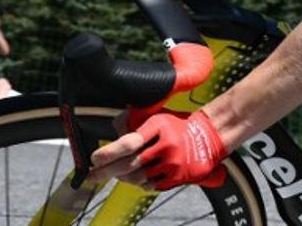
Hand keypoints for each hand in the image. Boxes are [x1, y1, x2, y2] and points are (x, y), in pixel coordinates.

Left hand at [88, 110, 226, 190]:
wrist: (208, 136)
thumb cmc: (176, 125)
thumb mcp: (156, 115)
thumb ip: (133, 122)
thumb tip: (113, 133)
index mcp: (159, 125)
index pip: (129, 142)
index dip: (109, 152)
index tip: (94, 159)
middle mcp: (167, 144)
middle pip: (130, 164)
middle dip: (106, 171)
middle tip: (93, 174)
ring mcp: (173, 162)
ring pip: (138, 177)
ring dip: (123, 178)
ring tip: (116, 174)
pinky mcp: (177, 177)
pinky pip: (150, 186)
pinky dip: (140, 184)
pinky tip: (136, 178)